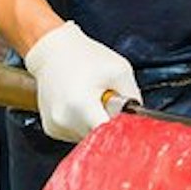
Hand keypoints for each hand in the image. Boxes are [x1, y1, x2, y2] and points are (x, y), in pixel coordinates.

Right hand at [23, 21, 139, 141]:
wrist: (53, 51)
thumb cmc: (86, 57)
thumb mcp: (120, 71)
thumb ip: (133, 99)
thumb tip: (138, 120)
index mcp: (81, 106)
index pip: (107, 136)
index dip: (122, 132)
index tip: (127, 124)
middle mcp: (64, 120)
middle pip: (99, 138)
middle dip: (109, 124)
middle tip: (109, 102)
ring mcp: (56, 126)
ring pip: (89, 138)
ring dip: (96, 123)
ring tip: (92, 98)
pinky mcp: (52, 129)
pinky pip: (77, 133)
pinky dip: (85, 123)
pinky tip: (82, 104)